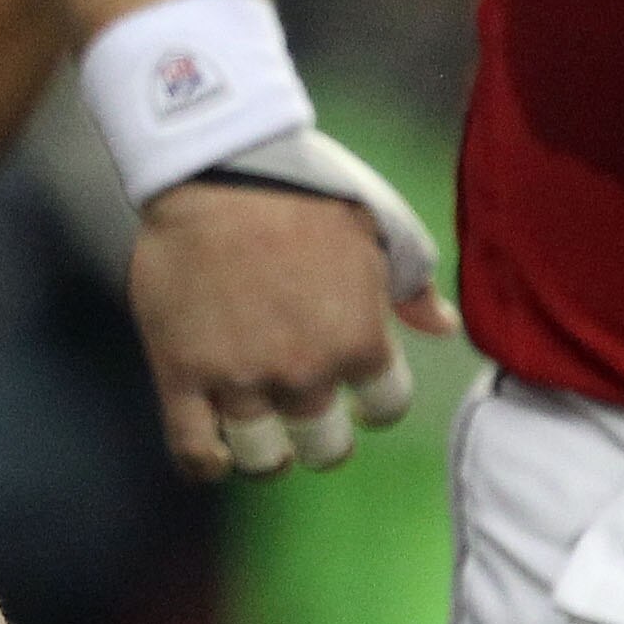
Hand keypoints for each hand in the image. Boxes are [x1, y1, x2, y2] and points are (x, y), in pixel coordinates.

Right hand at [129, 164, 455, 480]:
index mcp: (359, 339)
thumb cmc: (305, 184)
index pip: (386, 407)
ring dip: (268, 455)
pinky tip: (214, 452)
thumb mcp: (380, 223)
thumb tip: (442, 328)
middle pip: (325, 446)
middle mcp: (304, 370)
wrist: (215, 161)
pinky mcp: (182, 371)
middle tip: (309, 417)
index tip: (363, 395)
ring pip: (261, 457)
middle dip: (323, 437)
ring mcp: (240, 376)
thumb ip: (412, 282)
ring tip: (262, 437)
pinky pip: (193, 449)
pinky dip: (206, 463)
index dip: (377, 402)